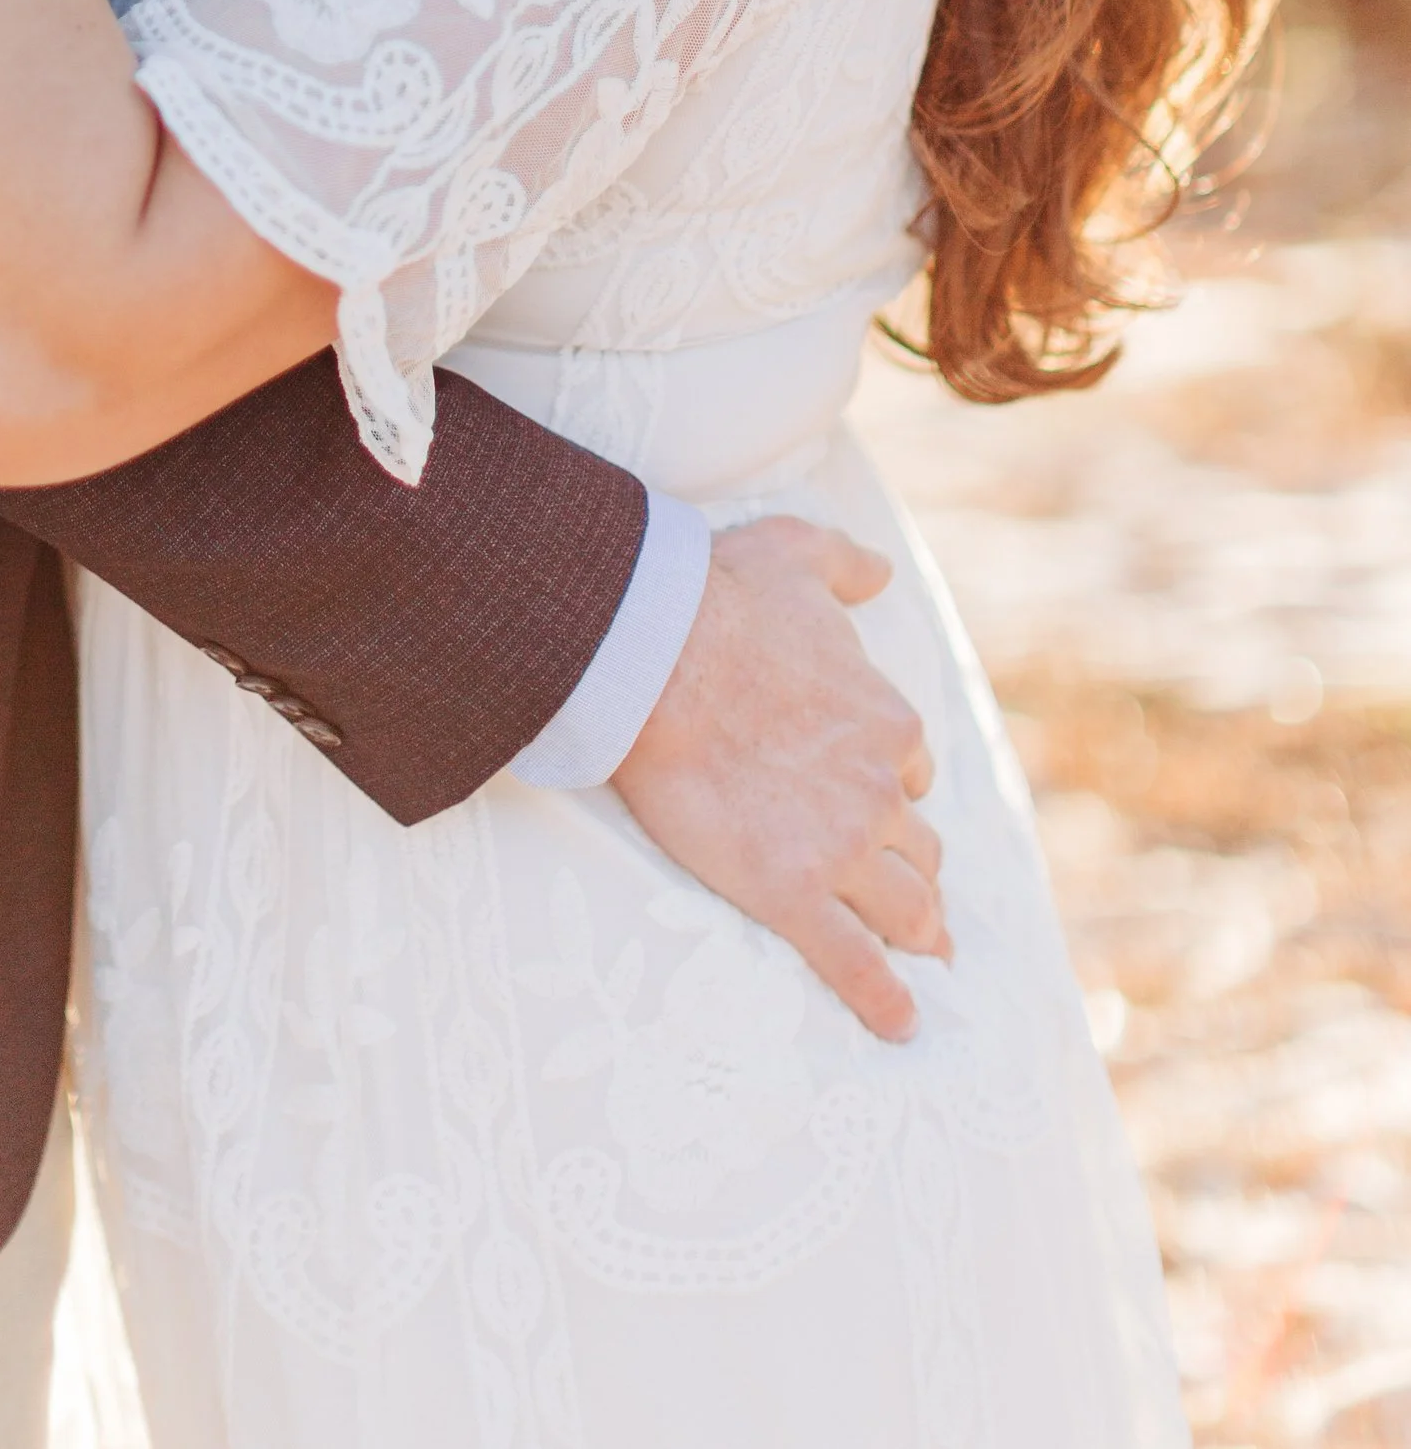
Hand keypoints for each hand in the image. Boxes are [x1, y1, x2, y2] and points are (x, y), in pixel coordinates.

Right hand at [609, 517, 946, 1041]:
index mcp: (885, 721)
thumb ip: (847, 563)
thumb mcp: (795, 552)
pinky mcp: (790, 892)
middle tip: (913, 893)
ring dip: (919, 931)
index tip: (875, 797)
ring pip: (905, 907)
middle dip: (917, 868)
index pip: (908, 771)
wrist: (653, 653)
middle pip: (918, 847)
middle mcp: (877, 791)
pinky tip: (901, 1027)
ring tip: (925, 955)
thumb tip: (884, 570)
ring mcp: (839, 848)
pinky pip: (853, 962)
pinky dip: (883, 1001)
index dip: (890, 785)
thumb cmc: (717, 596)